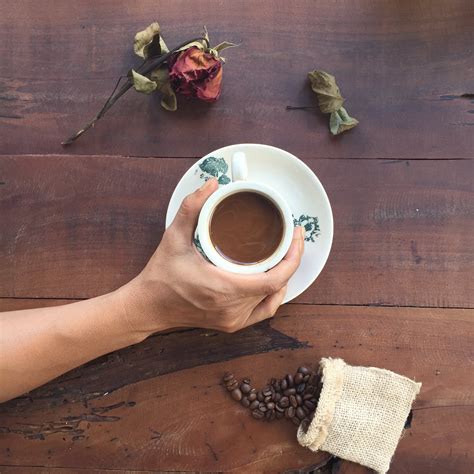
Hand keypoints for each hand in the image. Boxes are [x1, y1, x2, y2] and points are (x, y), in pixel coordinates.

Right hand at [122, 178, 304, 334]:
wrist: (148, 307)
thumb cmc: (160, 275)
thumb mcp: (173, 237)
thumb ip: (192, 208)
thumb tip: (212, 184)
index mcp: (223, 288)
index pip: (274, 278)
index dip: (293, 257)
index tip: (295, 235)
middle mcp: (232, 308)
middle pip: (277, 285)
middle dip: (290, 259)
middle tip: (291, 237)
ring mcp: (233, 319)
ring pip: (272, 297)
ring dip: (282, 275)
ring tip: (283, 252)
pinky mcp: (231, 325)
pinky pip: (264, 311)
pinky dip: (274, 295)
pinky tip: (275, 281)